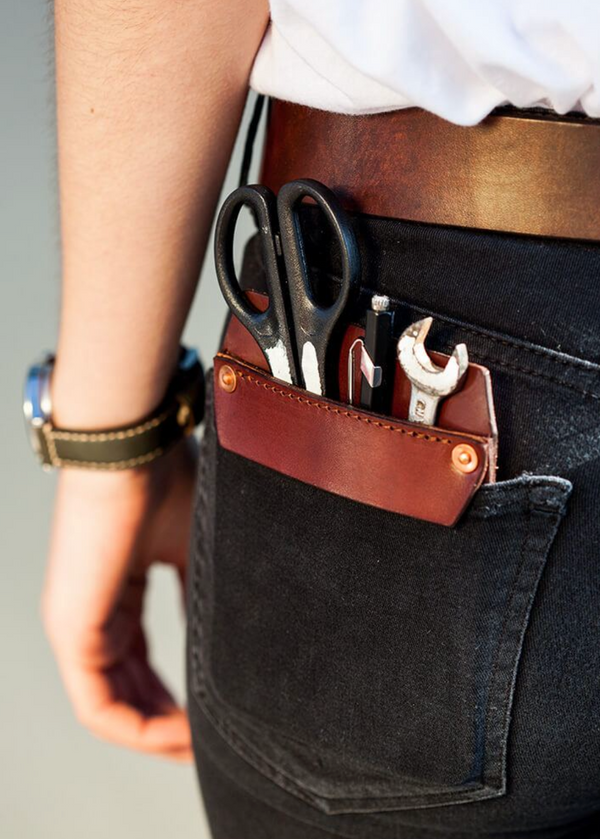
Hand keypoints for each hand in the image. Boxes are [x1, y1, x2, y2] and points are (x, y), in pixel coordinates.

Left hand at [42, 435, 198, 762]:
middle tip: (209, 746)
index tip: (216, 717)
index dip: (177, 699)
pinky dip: (138, 728)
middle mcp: (92, 618)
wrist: (134, 447)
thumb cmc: (165, 482)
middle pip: (126, 694)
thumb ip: (202, 600)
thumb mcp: (195, 551)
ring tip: (198, 748)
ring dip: (155, 734)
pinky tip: (177, 735)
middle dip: (168, 726)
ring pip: (111, 707)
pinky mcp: (72, 629)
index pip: (142, 665)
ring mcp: (77, 626)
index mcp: (117, 598)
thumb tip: (229, 644)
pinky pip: (98, 704)